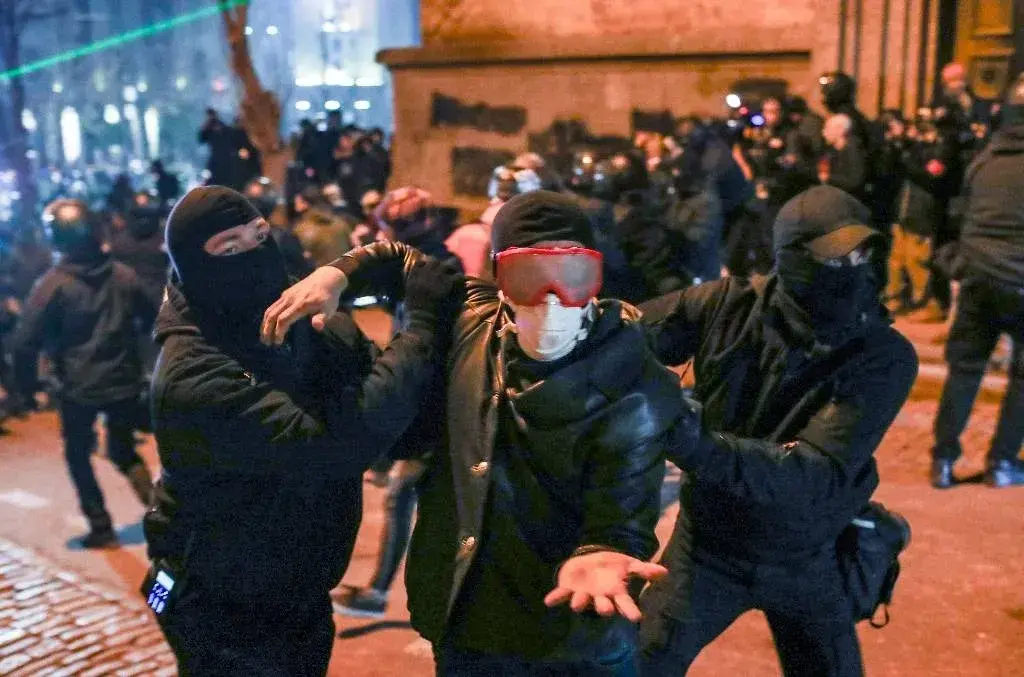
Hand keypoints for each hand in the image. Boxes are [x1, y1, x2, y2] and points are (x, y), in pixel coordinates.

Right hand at [261, 266, 347, 344]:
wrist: (327, 278)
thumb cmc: (329, 298)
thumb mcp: (329, 309)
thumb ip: (322, 318)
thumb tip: (317, 326)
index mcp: (301, 305)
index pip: (284, 319)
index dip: (278, 331)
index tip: (278, 342)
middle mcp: (290, 299)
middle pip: (272, 315)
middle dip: (267, 330)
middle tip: (266, 343)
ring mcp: (287, 295)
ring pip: (270, 310)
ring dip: (265, 324)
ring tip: (264, 337)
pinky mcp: (286, 294)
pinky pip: (273, 306)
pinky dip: (269, 317)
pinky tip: (270, 325)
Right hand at [404, 258, 461, 316]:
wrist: (421, 319)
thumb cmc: (413, 314)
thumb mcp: (407, 299)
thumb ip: (411, 290)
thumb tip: (413, 292)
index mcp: (413, 277)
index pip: (420, 262)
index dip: (426, 264)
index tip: (430, 268)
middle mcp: (425, 274)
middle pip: (434, 261)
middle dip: (440, 264)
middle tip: (445, 270)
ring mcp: (436, 278)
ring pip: (446, 265)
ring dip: (451, 269)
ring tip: (453, 274)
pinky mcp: (447, 284)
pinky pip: (457, 276)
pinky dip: (459, 278)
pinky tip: (459, 283)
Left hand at [544, 551, 666, 622]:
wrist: (590, 561)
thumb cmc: (613, 566)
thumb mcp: (629, 564)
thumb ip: (644, 569)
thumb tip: (664, 573)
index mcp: (615, 593)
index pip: (625, 603)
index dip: (630, 610)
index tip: (637, 618)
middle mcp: (600, 598)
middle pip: (603, 607)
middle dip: (604, 609)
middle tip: (606, 610)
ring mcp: (584, 595)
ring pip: (582, 602)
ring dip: (580, 603)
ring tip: (578, 604)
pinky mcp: (569, 589)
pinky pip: (562, 595)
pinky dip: (555, 598)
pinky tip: (548, 601)